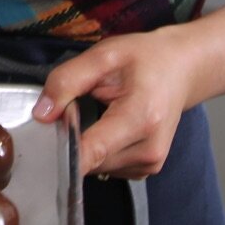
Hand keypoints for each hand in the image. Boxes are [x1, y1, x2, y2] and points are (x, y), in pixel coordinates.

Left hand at [31, 29, 199, 178]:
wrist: (182, 67)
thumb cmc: (146, 58)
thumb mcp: (103, 55)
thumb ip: (67, 81)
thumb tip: (41, 114)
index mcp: (141, 118)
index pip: (91, 153)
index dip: (62, 148)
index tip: (47, 135)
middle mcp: (149, 149)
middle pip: (89, 161)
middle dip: (73, 138)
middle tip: (78, 106)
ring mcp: (150, 164)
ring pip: (96, 167)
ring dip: (87, 144)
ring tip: (99, 112)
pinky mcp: (146, 169)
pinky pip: (108, 166)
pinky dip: (100, 150)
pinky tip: (109, 126)